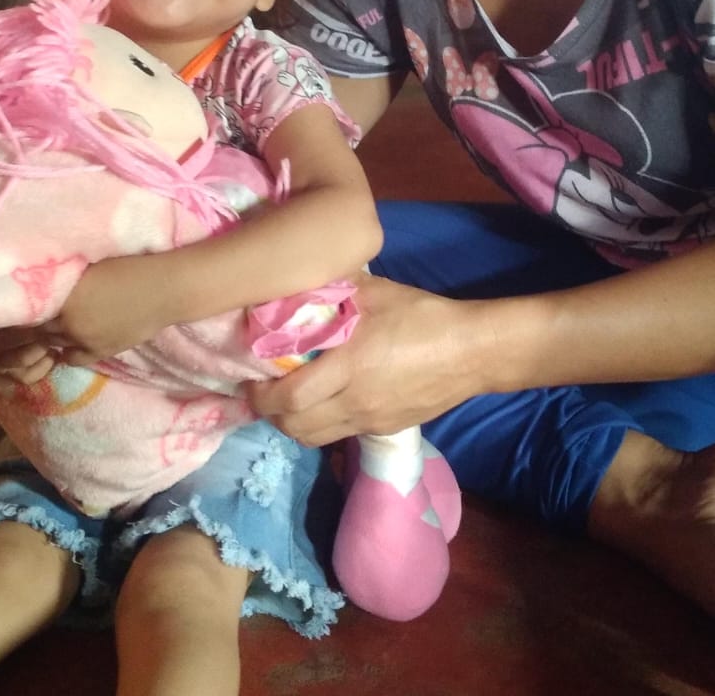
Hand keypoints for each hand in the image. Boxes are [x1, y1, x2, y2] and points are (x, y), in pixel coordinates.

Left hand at [37, 254, 165, 365]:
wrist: (163, 289)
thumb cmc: (131, 268)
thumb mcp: (92, 267)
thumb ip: (68, 279)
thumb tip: (49, 281)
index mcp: (64, 294)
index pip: (31, 308)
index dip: (31, 306)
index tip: (33, 302)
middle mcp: (68, 319)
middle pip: (39, 328)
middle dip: (39, 322)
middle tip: (44, 315)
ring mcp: (83, 338)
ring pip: (54, 343)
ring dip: (53, 336)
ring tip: (59, 326)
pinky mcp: (99, 351)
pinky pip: (72, 359)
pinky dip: (68, 352)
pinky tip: (70, 343)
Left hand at [247, 276, 494, 445]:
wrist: (471, 352)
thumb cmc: (422, 315)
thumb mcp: (376, 292)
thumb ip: (335, 290)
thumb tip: (298, 283)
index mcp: (350, 366)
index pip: (290, 397)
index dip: (261, 395)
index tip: (249, 379)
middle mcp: (355, 401)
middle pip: (295, 427)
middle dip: (269, 413)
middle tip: (261, 390)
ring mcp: (370, 420)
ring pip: (314, 439)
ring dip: (292, 423)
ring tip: (286, 399)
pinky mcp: (384, 429)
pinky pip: (338, 436)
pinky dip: (319, 425)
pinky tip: (321, 401)